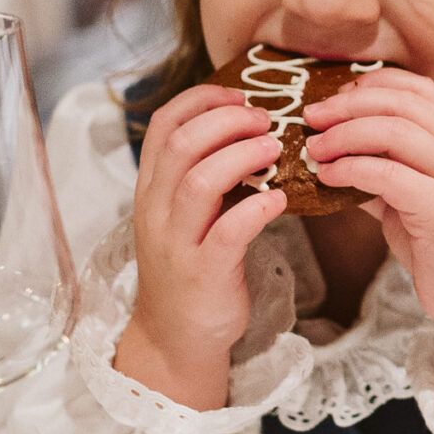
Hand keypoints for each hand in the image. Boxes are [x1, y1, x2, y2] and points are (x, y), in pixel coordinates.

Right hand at [115, 84, 285, 407]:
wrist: (176, 336)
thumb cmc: (192, 267)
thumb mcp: (185, 214)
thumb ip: (205, 174)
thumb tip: (251, 130)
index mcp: (152, 188)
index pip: (164, 124)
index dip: (203, 99)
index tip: (240, 96)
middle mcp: (156, 209)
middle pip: (183, 143)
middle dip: (228, 120)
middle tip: (265, 120)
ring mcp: (176, 242)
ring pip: (200, 180)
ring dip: (243, 155)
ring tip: (275, 149)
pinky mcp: (202, 273)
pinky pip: (228, 230)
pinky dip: (258, 207)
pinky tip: (281, 199)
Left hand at [303, 70, 433, 407]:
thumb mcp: (413, 197)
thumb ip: (383, 169)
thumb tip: (330, 152)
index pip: (419, 89)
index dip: (374, 84)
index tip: (338, 95)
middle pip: (401, 104)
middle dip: (349, 104)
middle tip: (312, 117)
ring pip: (394, 131)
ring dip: (344, 134)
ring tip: (314, 148)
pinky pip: (389, 175)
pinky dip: (352, 168)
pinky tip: (329, 176)